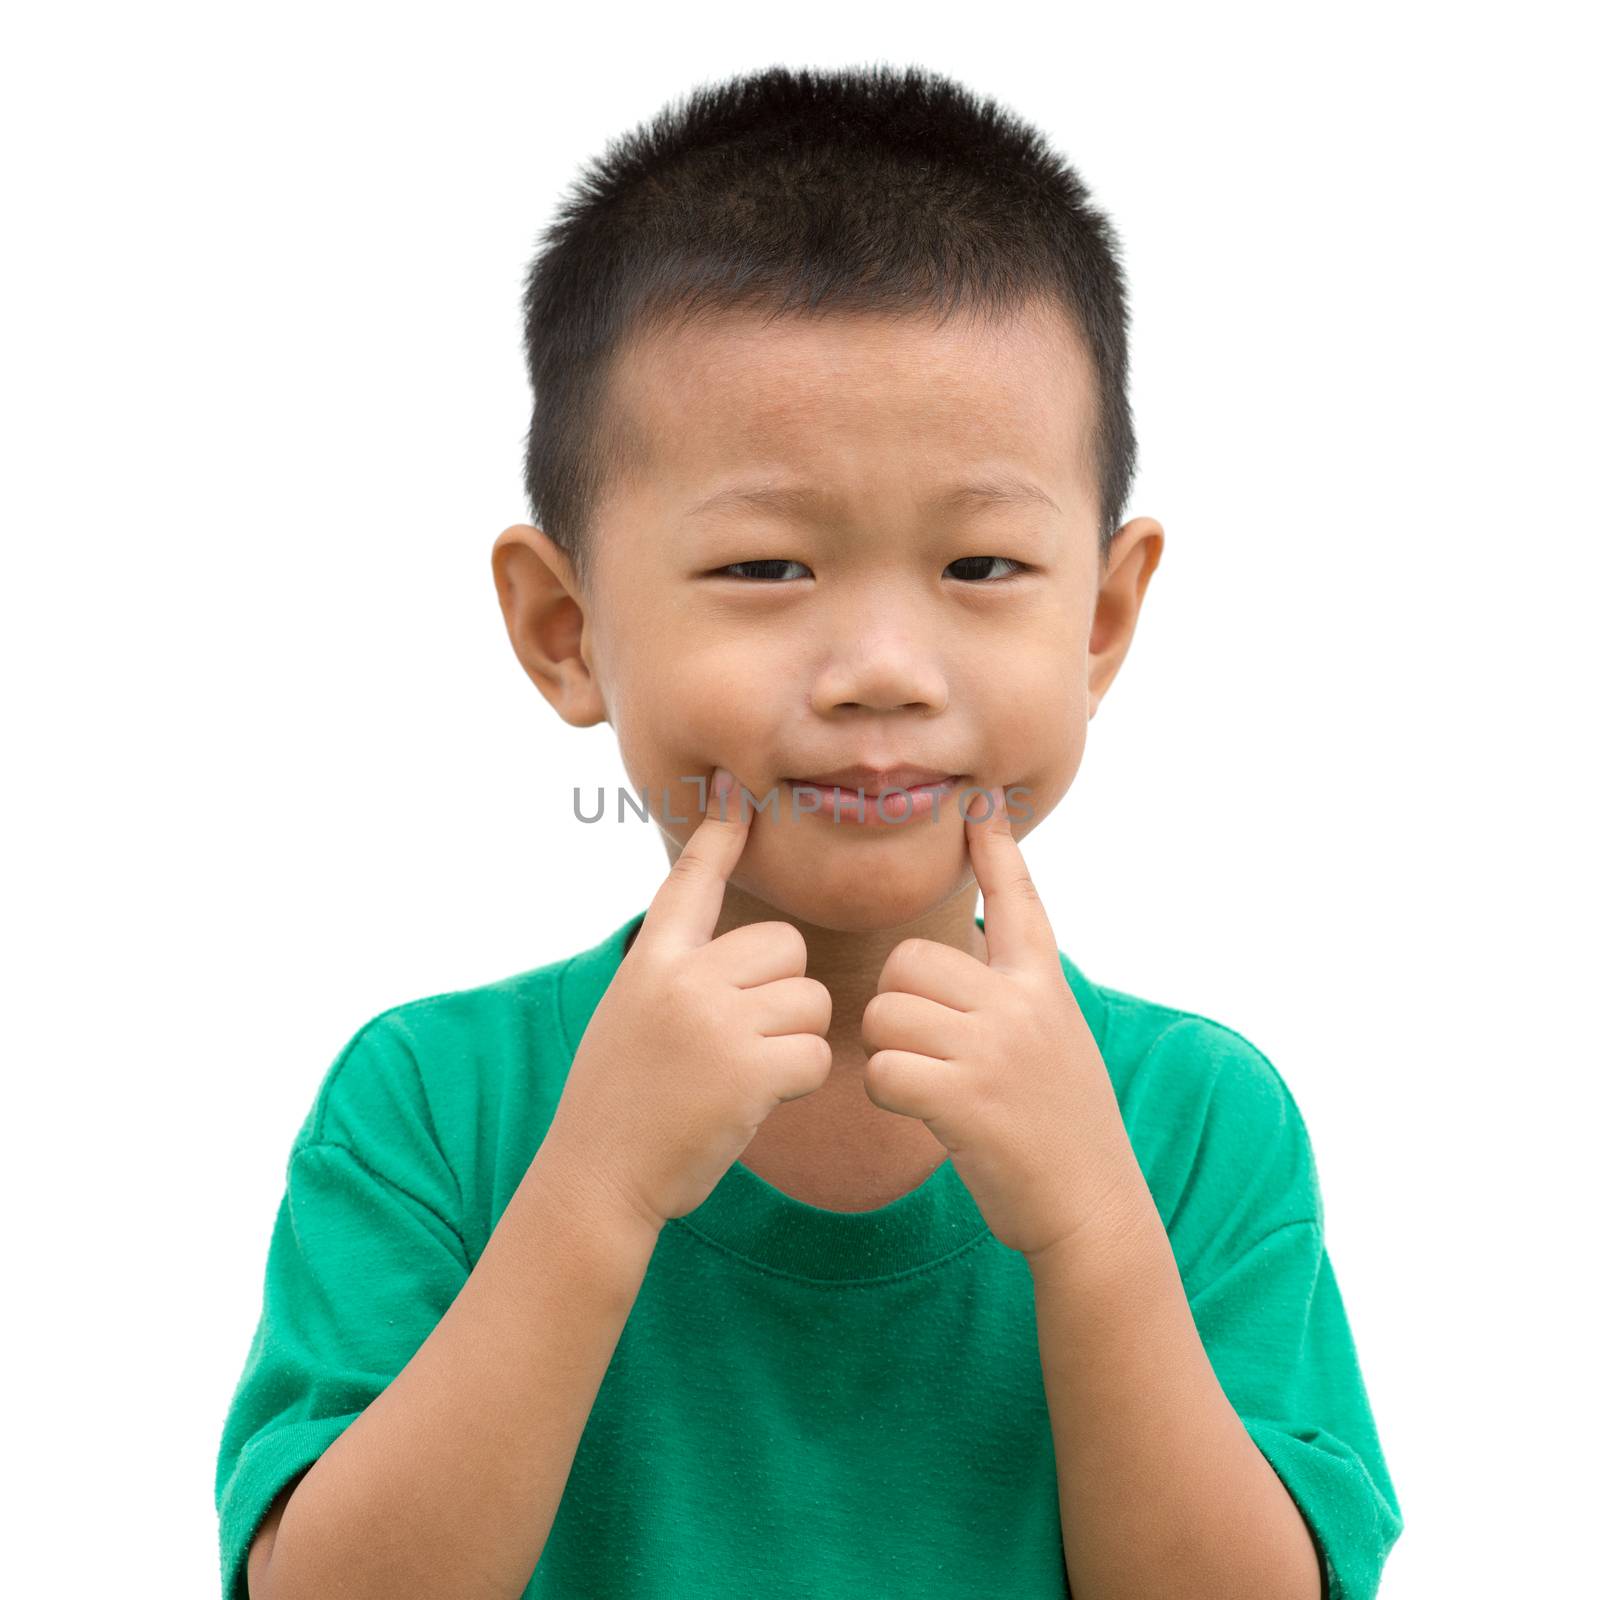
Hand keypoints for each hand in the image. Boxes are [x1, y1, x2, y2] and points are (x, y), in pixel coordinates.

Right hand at [540, 767, 833, 1232]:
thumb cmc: (619, 1103)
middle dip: (783, 992)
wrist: (598, 1177)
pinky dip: (801, 1082)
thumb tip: (734, 953)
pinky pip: (815, 1054)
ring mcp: (715, 1022)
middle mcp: (682, 980)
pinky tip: (759, 1102)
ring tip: (746, 1075)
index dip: (719, 834)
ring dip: (795, 1040)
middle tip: (745, 1040)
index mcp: (652, 962)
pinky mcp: (748, 1070)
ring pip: (810, 1000)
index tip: (736, 788)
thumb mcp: (631, 1016)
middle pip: (785, 947)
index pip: (692, 881)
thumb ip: (676, 976)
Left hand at [859, 786, 1142, 1260]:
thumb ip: (1013, 996)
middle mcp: (1021, 1005)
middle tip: (925, 1049)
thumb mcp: (1056, 1040)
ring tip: (925, 1083)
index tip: (980, 800)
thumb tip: (958, 959)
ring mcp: (994, 1049)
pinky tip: (919, 1111)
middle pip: (909, 961)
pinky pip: (882, 1068)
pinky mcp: (964, 1099)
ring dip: (887, 1050)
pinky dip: (886, 1092)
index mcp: (1043, 985)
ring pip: (886, 1012)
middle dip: (899, 1003)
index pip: (1018, 900)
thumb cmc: (1061, 1126)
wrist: (1092, 1207)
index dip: (996, 850)